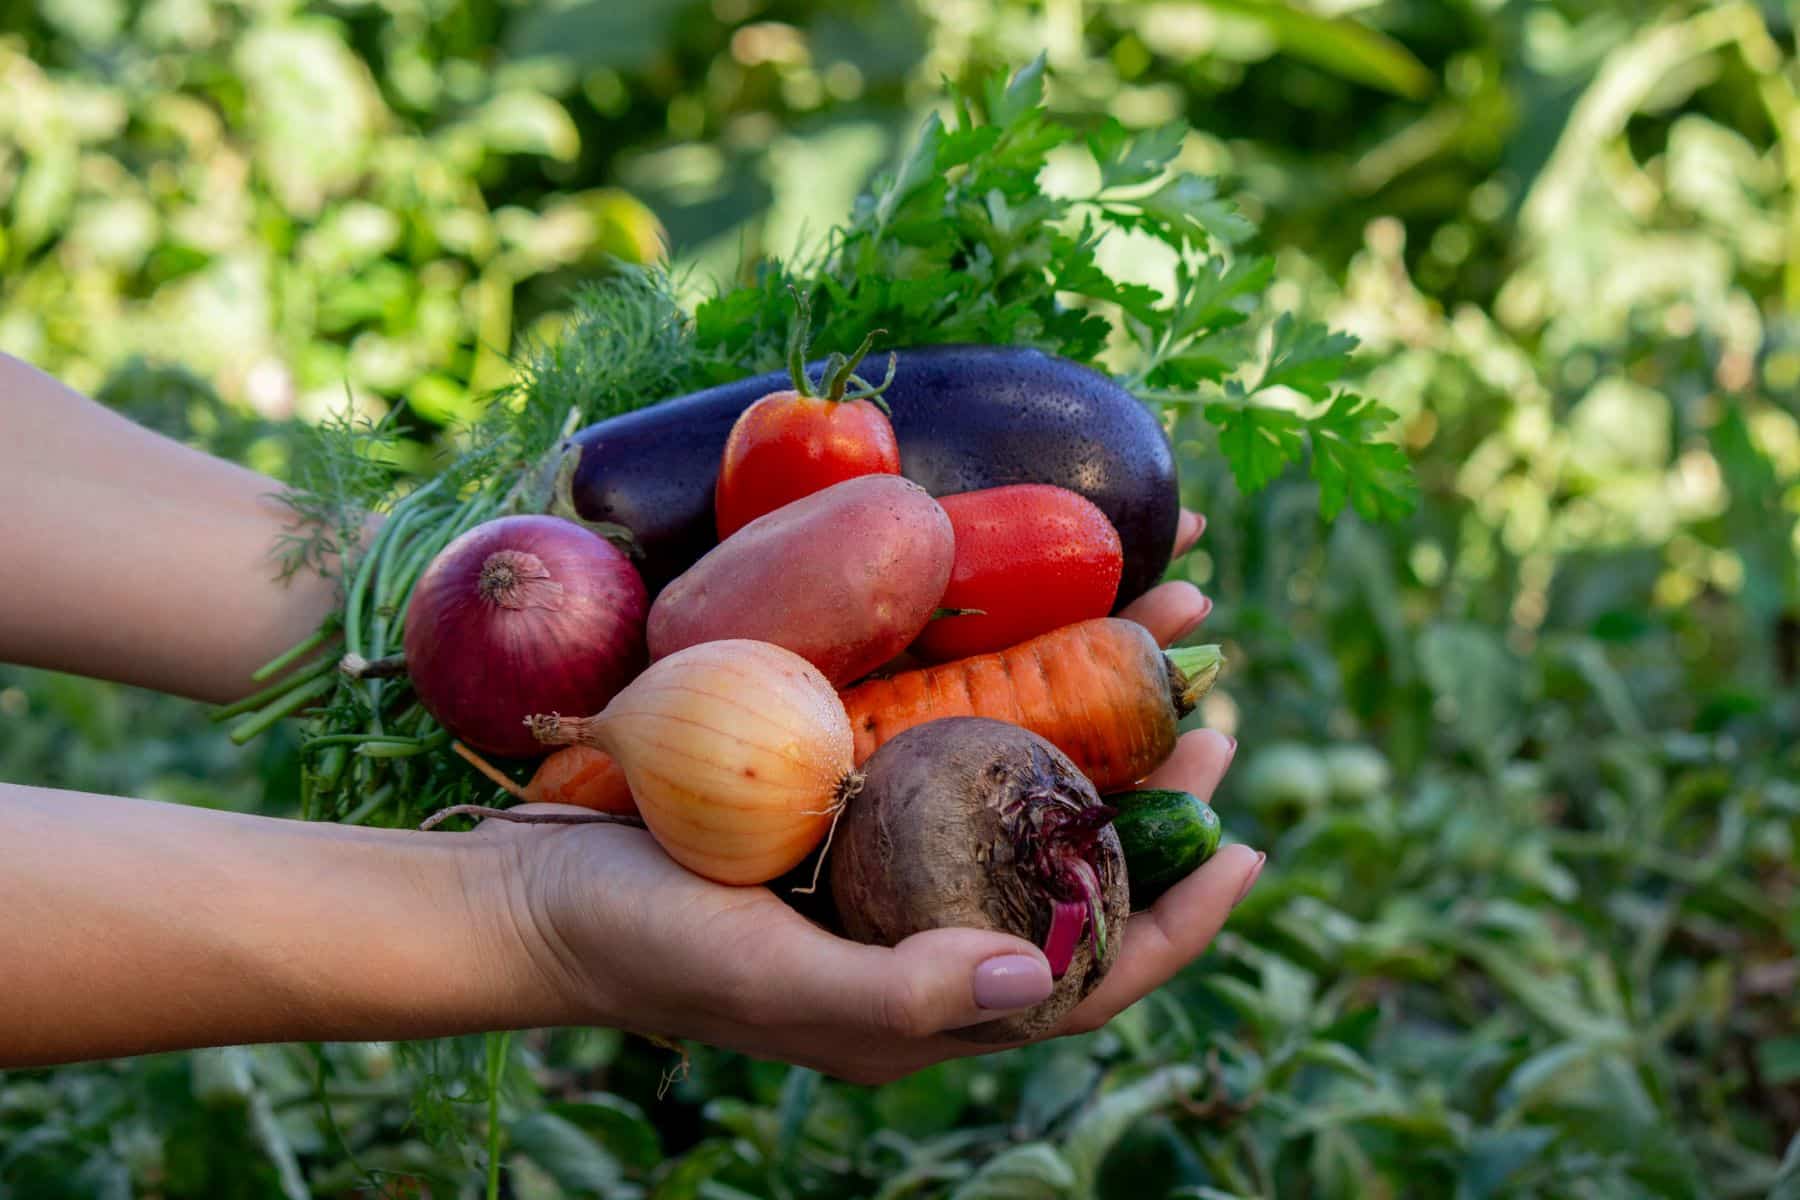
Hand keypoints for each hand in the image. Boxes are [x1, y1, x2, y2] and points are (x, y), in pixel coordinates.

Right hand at [478, 509, 1260, 1083]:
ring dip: (1094, 724)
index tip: (1250, 841)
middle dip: (1156, 797)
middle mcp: (928, 932)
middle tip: (1215, 712)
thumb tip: (1046, 981)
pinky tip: (1034, 635)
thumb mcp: (770, 979)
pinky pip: (955, 751)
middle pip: (1074, 872)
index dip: (1180, 920)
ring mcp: (891, 864)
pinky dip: (1006, 694)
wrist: (540, 889)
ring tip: (1156, 643)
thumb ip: (904, 992)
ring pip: (1024, 798)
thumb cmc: (648, 946)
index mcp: (930, 1004)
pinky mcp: (848, 802)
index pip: (1088, 973)